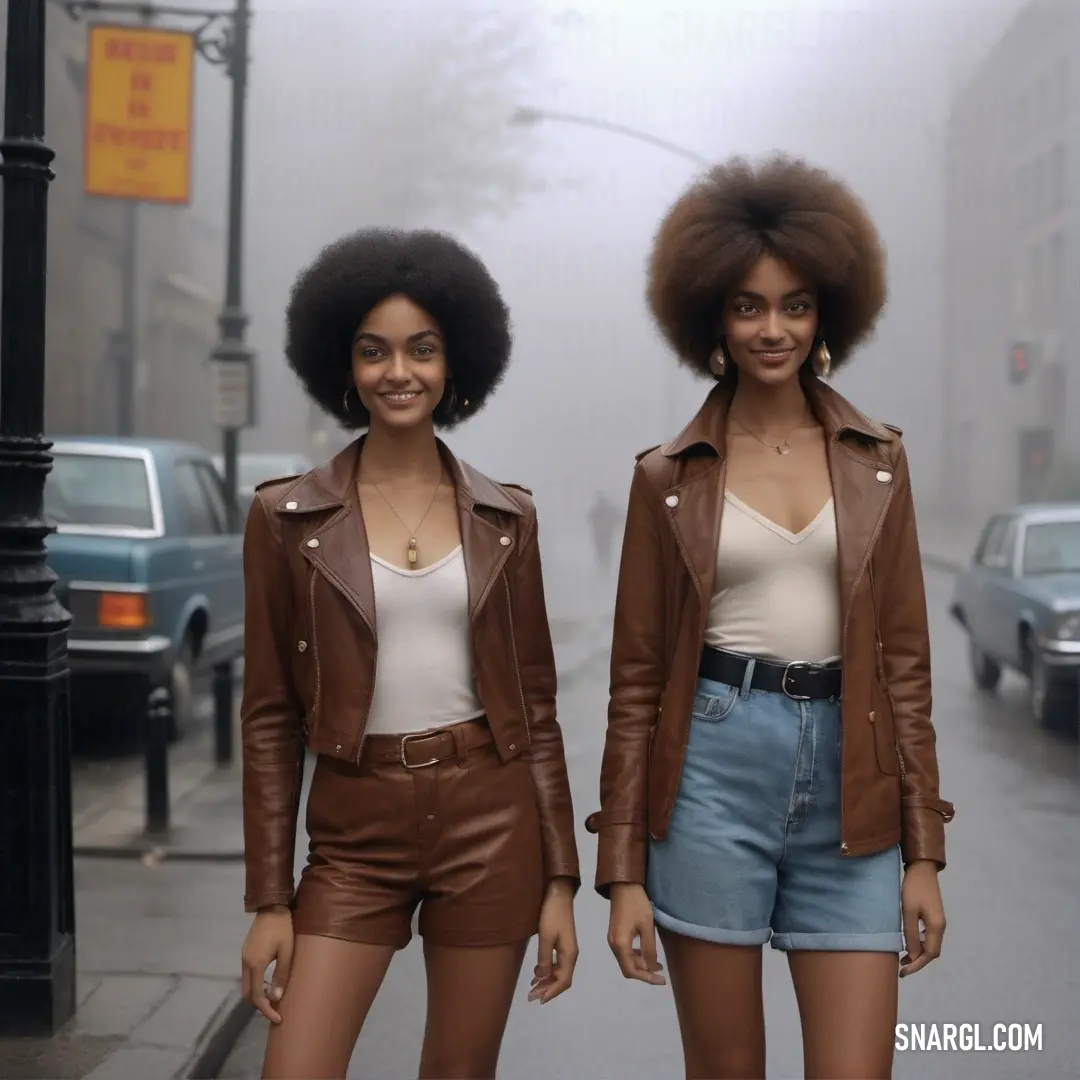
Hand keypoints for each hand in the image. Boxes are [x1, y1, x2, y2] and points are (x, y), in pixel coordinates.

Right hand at [241, 906, 294, 1022]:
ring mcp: (244, 957)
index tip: (278, 1018)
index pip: (257, 996)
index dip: (266, 1010)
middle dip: (260, 1005)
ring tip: (273, 998)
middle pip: (247, 994)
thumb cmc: (283, 928)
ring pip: (246, 985)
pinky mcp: (246, 952)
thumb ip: (281, 974)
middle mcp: (246, 963)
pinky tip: (268, 983)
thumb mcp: (287, 952)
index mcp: (255, 964)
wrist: (272, 906)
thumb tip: (276, 997)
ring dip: (257, 995)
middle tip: (275, 1011)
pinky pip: (248, 975)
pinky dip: (255, 984)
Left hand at [529, 878, 577, 1003]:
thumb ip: (545, 958)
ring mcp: (567, 950)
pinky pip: (556, 964)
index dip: (552, 992)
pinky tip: (537, 973)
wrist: (558, 895)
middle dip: (547, 989)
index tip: (539, 1000)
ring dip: (546, 981)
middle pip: (561, 979)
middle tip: (531, 996)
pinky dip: (547, 971)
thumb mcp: (546, 937)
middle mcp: (571, 955)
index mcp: (569, 955)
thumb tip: (543, 977)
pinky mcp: (562, 944)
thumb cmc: (552, 915)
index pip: (563, 981)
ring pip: (558, 972)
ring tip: (532, 988)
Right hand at [607, 883, 664, 984]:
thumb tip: (651, 967)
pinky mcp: (615, 934)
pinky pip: (625, 952)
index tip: (662, 979)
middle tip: (661, 974)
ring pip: (626, 961)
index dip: (647, 978)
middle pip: (628, 968)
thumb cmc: (637, 904)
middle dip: (645, 973)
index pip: (631, 971)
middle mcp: (613, 945)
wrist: (623, 886)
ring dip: (641, 965)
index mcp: (620, 944)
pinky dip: (636, 957)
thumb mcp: (647, 926)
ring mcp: (613, 939)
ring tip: (657, 965)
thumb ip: (649, 949)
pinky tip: (646, 954)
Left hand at [900, 860, 944, 976]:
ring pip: (930, 945)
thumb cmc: (913, 888)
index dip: (917, 965)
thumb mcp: (908, 911)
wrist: (921, 868)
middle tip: (901, 969)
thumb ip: (911, 934)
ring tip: (902, 959)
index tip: (903, 972)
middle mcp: (940, 927)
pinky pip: (928, 937)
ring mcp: (938, 921)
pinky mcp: (933, 916)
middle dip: (917, 962)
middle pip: (932, 952)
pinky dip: (919, 944)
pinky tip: (908, 944)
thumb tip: (913, 956)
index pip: (930, 954)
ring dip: (918, 954)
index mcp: (936, 927)